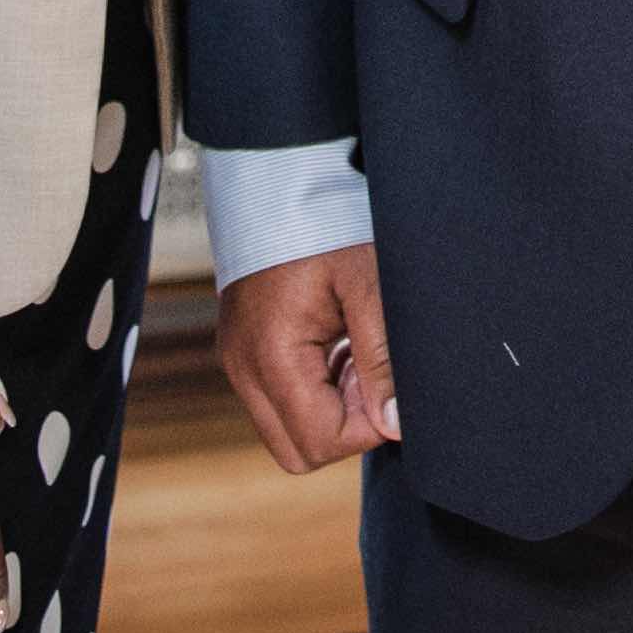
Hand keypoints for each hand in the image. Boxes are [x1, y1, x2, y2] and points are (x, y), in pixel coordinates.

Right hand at [214, 243, 399, 472]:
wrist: (278, 180)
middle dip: (346, 426)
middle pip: (299, 451)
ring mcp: (239, 362)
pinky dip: (316, 387)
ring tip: (354, 349)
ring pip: (289, 430)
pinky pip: (281, 399)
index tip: (385, 380)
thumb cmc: (324, 223)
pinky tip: (337, 343)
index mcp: (270, 355)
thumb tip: (394, 424)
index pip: (320, 442)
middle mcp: (243, 368)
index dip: (366, 426)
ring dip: (332, 406)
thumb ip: (381, 359)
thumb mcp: (368, 284)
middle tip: (370, 370)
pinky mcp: (244, 352)